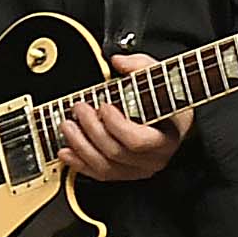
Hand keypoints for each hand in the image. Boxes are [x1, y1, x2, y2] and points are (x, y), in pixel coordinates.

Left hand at [55, 50, 187, 183]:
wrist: (172, 118)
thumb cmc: (166, 97)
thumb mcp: (157, 76)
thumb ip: (140, 66)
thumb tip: (118, 61)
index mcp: (167, 138)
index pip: (137, 140)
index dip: (115, 125)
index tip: (104, 106)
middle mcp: (154, 159)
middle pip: (115, 152)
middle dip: (91, 128)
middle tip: (79, 108)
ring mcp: (139, 169)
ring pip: (105, 166)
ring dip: (80, 145)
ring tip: (67, 125)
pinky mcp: (124, 173)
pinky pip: (99, 175)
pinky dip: (79, 163)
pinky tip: (66, 150)